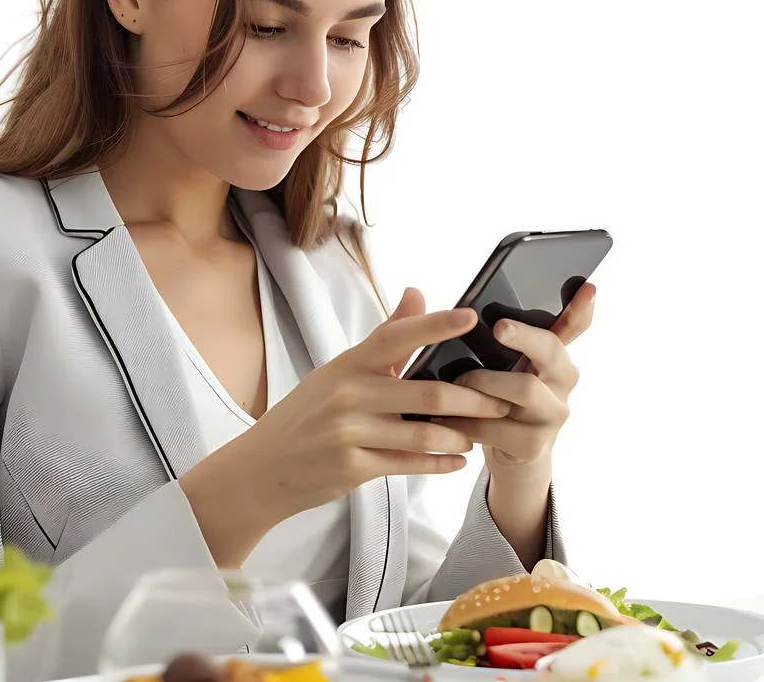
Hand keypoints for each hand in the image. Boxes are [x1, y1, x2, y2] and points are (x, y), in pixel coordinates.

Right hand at [180, 288, 511, 564]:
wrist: (260, 470)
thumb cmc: (305, 416)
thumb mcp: (336, 371)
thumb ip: (384, 337)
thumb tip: (416, 293)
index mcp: (347, 365)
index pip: (396, 336)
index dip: (436, 324)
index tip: (471, 317)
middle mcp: (348, 395)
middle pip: (426, 391)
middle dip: (473, 398)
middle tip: (502, 400)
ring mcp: (349, 433)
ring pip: (423, 433)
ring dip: (460, 434)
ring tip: (479, 433)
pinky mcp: (352, 468)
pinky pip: (409, 465)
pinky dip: (439, 463)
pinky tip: (457, 461)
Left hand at [436, 282, 596, 475]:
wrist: (508, 457)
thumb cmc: (496, 398)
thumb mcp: (495, 365)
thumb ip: (474, 336)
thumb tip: (416, 293)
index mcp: (553, 355)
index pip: (574, 326)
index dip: (582, 307)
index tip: (587, 287)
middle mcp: (562, 381)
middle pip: (552, 351)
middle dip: (525, 336)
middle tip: (499, 328)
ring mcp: (553, 414)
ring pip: (524, 389)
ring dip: (485, 383)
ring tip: (456, 383)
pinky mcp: (535, 444)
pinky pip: (500, 428)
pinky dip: (469, 422)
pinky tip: (447, 420)